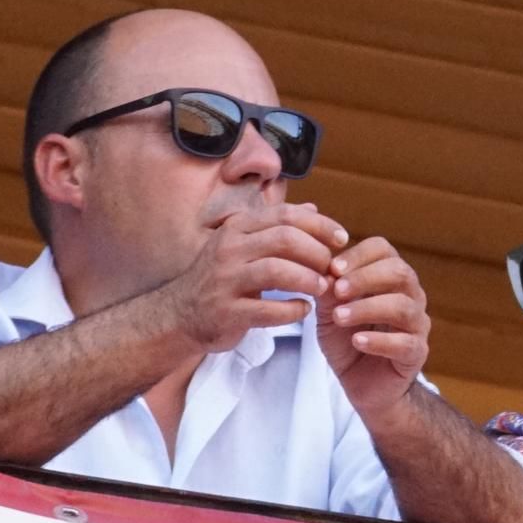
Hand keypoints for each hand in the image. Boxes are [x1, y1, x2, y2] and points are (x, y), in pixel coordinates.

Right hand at [162, 203, 343, 352]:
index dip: (321, 226)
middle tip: (332, 269)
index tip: (342, 239)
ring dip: (308, 280)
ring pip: (277, 271)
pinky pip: (268, 310)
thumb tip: (313, 208)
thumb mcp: (244, 244)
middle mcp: (229, 248)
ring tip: (322, 289)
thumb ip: (277, 227)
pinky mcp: (226, 312)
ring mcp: (225, 280)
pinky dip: (293, 310)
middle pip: (285, 239)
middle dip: (317, 253)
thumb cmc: (222, 277)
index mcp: (238, 227)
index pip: (287, 215)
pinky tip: (304, 309)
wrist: (179, 314)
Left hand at [317, 234, 429, 417]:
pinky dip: (379, 340)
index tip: (332, 268)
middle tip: (337, 290)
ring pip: (403, 306)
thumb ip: (327, 292)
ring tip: (339, 317)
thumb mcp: (328, 313)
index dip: (359, 254)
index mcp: (390, 278)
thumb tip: (323, 270)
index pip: (383, 250)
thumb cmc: (347, 341)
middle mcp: (410, 295)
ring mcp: (417, 324)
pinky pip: (406, 342)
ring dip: (368, 308)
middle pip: (400, 272)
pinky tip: (356, 341)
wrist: (362, 384)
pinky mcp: (417, 353)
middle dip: (365, 278)